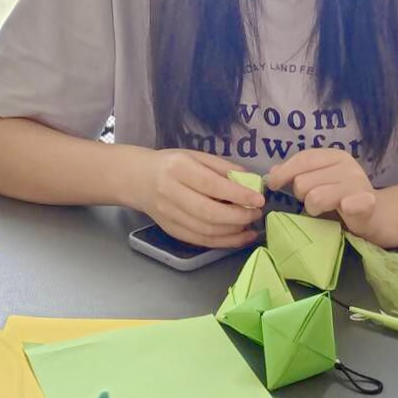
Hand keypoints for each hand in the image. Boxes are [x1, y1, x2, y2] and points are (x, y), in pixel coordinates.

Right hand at [132, 149, 263, 247]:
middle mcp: (171, 193)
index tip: (258, 199)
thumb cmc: (170, 164)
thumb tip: (250, 182)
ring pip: (206, 231)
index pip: (212, 185)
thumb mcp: (195, 156)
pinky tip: (239, 237)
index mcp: (178, 169)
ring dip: (233, 231)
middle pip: (209, 212)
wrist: (138, 179)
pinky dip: (223, 242)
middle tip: (256, 213)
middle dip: (239, 216)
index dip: (238, 195)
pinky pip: (200, 241)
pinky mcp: (171, 230)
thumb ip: (222, 167)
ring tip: (250, 225)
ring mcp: (169, 215)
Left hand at [266, 148, 378, 237]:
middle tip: (312, 201)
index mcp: (335, 156)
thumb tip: (273, 171)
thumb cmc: (341, 197)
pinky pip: (347, 204)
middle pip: (303, 181)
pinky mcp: (366, 203)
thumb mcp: (317, 181)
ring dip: (314, 208)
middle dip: (301, 195)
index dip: (285, 171)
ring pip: (315, 197)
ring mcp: (357, 183)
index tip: (272, 183)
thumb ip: (297, 174)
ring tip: (324, 209)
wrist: (375, 215)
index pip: (304, 159)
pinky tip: (345, 208)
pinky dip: (345, 207)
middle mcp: (347, 166)